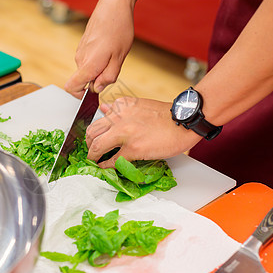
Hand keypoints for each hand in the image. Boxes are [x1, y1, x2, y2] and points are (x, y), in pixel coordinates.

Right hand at [64, 0, 134, 98]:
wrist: (113, 7)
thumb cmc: (118, 29)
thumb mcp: (119, 58)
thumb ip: (108, 77)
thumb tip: (97, 88)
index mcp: (88, 64)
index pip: (72, 87)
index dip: (80, 95)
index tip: (92, 94)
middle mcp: (80, 59)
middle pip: (82, 80)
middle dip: (96, 80)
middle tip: (112, 69)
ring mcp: (80, 52)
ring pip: (86, 70)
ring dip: (98, 69)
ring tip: (112, 56)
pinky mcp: (83, 46)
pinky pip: (87, 60)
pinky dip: (97, 60)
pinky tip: (108, 50)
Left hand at [85, 97, 201, 167]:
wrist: (184, 120)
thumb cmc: (167, 115)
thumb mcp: (139, 104)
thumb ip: (120, 108)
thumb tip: (104, 109)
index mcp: (121, 106)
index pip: (100, 117)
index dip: (96, 130)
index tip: (95, 137)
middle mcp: (119, 117)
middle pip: (92, 131)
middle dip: (88, 142)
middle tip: (91, 149)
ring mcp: (124, 133)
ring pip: (96, 145)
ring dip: (93, 154)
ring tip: (94, 159)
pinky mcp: (132, 148)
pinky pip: (112, 160)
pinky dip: (105, 165)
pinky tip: (104, 167)